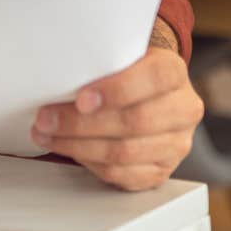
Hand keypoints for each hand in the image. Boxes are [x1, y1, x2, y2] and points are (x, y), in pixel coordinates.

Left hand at [31, 45, 204, 191]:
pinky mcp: (161, 171)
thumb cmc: (127, 73)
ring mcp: (176, 144)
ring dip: (78, 146)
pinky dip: (90, 164)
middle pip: (134, 121)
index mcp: (174, 72)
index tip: (81, 99)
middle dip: (82, 123)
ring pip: (125, 152)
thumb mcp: (120, 56)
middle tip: (47, 119)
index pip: (154, 79)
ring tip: (48, 135)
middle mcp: (183, 109)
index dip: (116, 90)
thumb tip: (59, 74)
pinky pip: (122, 175)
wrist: (148, 95)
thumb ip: (101, 63)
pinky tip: (70, 150)